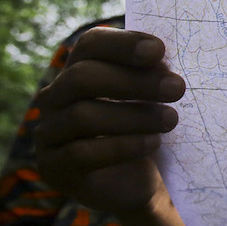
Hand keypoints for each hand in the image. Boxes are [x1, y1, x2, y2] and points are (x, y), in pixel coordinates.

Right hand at [34, 27, 185, 213]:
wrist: (135, 182)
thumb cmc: (144, 128)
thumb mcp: (151, 98)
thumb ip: (152, 76)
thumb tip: (162, 61)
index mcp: (78, 69)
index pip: (90, 45)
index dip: (123, 43)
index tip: (159, 50)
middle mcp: (55, 97)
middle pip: (83, 78)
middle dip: (134, 81)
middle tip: (177, 88)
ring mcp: (49, 132)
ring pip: (82, 116)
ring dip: (134, 116)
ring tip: (171, 119)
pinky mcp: (53, 167)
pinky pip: (81, 153)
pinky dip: (122, 146)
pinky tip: (153, 143)